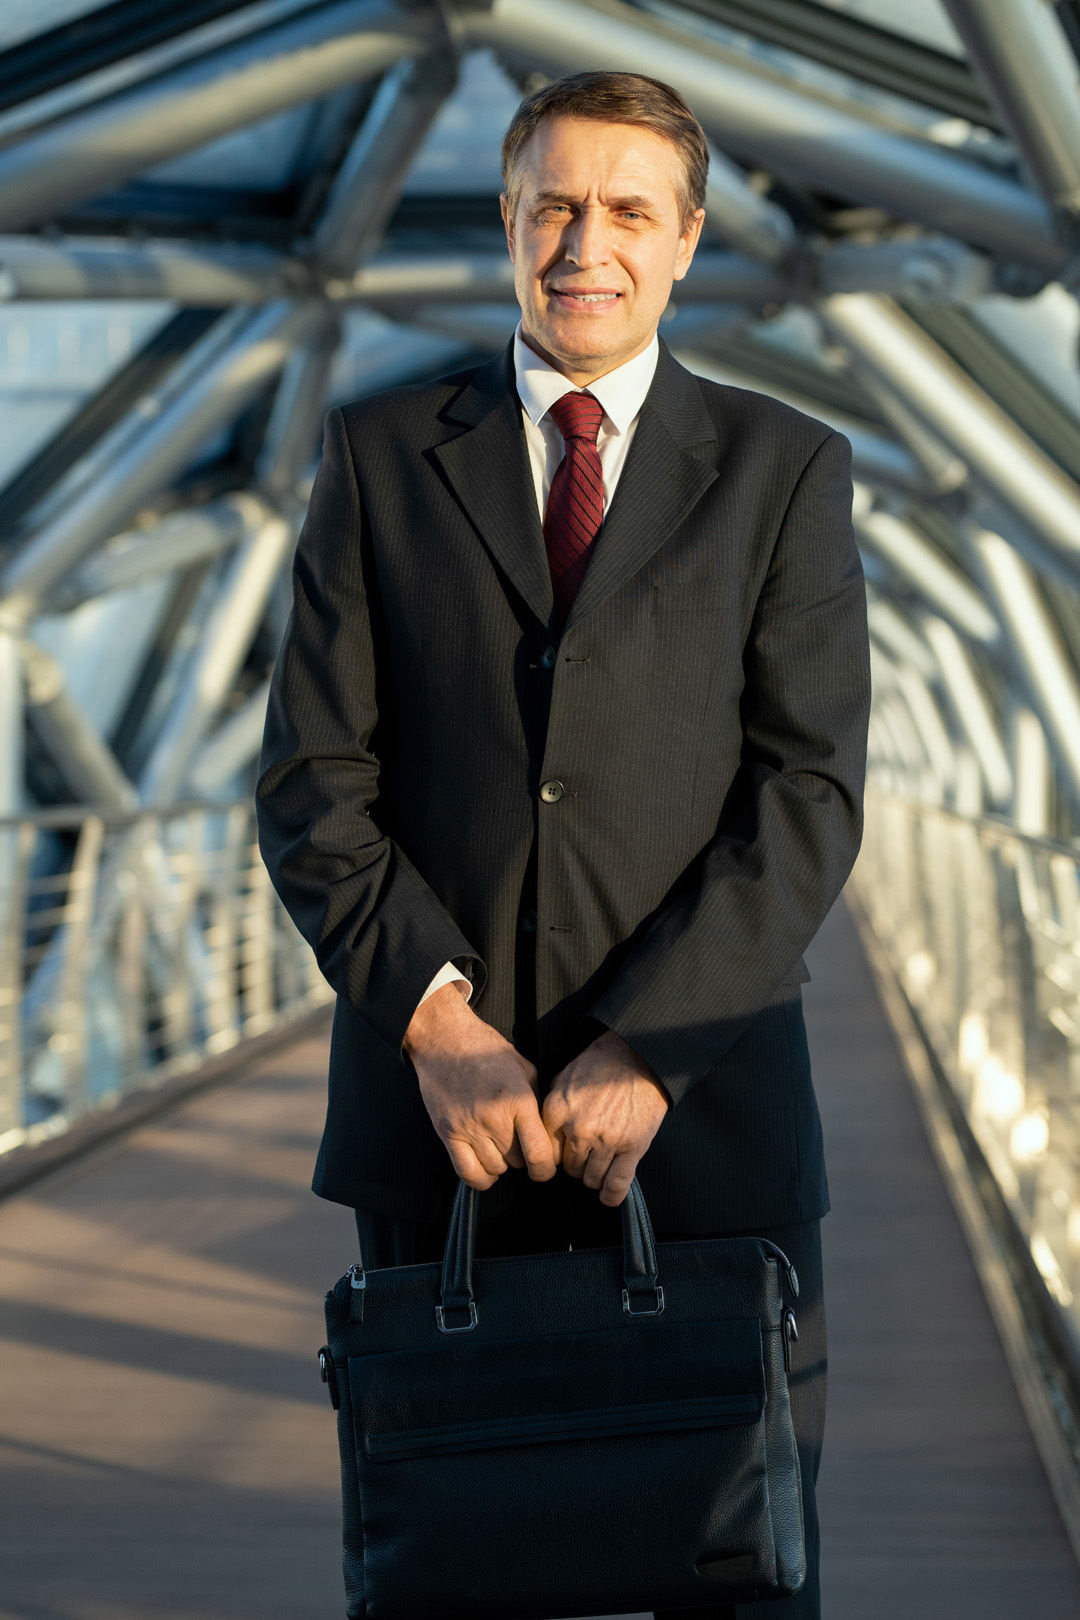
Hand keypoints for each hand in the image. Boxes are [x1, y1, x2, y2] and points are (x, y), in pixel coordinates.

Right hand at [404, 983, 556, 1190]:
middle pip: (518, 1162)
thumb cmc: (486, 1050)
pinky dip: (481, 1178)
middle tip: (517, 1140)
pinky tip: (486, 1167)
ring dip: (501, 1163)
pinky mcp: (448, 1134)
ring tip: (499, 1144)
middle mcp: (494, 1117)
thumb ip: (537, 1101)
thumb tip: (547, 1132)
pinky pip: (468, 1173)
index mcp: (519, 1100)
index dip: (546, 1169)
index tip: (545, 1168)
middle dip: (522, 1156)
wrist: (445, 1040)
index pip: (539, 1153)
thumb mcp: (524, 1067)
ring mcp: (469, 1127)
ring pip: (495, 1169)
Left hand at [542, 1029, 668, 1206]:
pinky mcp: (632, 1148)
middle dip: (577, 1164)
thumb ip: (551, 1104)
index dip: (558, 1154)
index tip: (566, 1153)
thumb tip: (541, 1129)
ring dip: (594, 1176)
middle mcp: (578, 1129)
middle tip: (587, 1154)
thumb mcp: (564, 1076)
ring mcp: (606, 1141)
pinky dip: (611, 1195)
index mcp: (557, 1111)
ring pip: (591, 1179)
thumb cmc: (601, 1064)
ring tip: (601, 1164)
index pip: (548, 1153)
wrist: (638, 1057)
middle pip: (570, 1168)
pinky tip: (609, 1197)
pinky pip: (616, 1183)